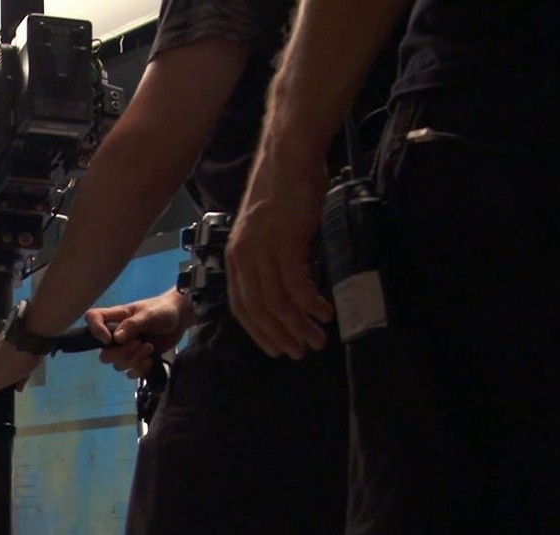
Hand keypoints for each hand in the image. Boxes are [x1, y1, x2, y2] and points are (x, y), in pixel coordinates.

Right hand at [85, 289, 194, 379]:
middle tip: (139, 343)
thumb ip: (132, 325)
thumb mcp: (149, 314)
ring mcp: (126, 349)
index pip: (92, 318)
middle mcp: (117, 335)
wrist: (180, 319)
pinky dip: (141, 369)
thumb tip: (116, 339)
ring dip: (135, 360)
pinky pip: (130, 373)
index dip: (95, 330)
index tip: (109, 339)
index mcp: (116, 318)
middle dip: (122, 354)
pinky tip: (151, 359)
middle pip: (104, 354)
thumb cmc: (163, 310)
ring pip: (118, 365)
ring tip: (150, 347)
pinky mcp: (137, 360)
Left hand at [229, 149, 334, 358]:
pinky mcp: (285, 242)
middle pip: (259, 310)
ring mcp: (262, 251)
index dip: (259, 332)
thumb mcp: (265, 230)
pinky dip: (310, 303)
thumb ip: (268, 258)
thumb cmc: (282, 191)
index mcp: (234, 258)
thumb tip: (285, 285)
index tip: (276, 349)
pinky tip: (324, 313)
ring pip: (278, 301)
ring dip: (299, 324)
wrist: (289, 156)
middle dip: (281, 335)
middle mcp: (243, 258)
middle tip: (302, 352)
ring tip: (318, 339)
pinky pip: (296, 283)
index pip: (241, 307)